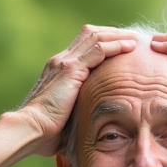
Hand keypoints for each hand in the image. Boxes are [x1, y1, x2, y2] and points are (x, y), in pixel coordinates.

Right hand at [19, 25, 140, 155]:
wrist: (30, 129)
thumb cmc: (44, 132)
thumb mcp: (65, 117)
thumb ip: (77, 112)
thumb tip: (89, 125)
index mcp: (58, 70)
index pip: (84, 46)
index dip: (104, 43)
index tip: (122, 47)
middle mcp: (61, 61)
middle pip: (90, 34)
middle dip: (113, 34)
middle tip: (133, 38)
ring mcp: (65, 62)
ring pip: (96, 37)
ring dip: (118, 36)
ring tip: (136, 39)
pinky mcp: (71, 69)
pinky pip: (98, 50)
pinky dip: (116, 45)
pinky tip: (130, 47)